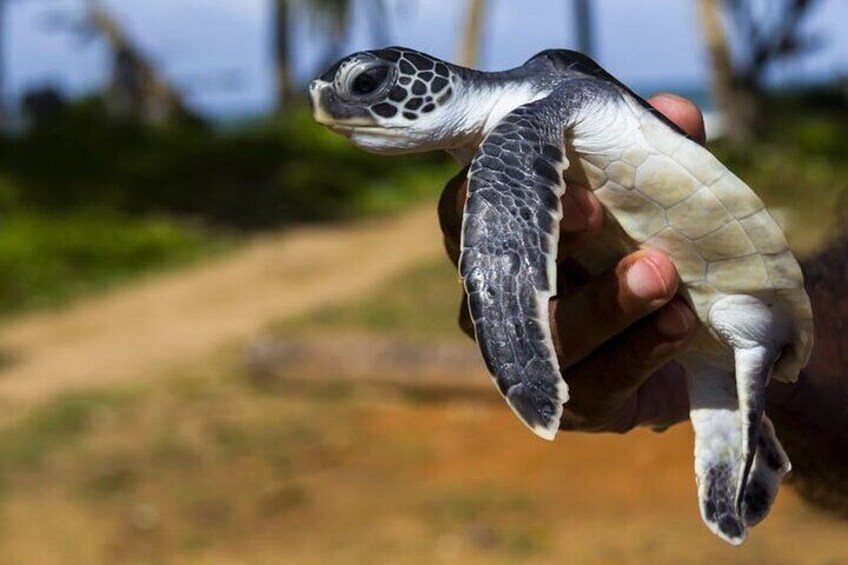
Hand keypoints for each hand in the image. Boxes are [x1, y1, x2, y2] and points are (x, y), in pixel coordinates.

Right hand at [438, 93, 705, 432]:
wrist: (688, 339)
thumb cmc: (640, 246)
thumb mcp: (648, 194)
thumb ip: (658, 153)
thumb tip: (675, 110)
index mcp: (500, 239)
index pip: (460, 212)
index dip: (482, 193)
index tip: (538, 171)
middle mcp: (497, 300)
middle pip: (502, 276)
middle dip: (551, 243)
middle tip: (593, 210)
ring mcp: (530, 356)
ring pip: (552, 335)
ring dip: (606, 303)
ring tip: (660, 274)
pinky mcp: (573, 403)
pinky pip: (599, 382)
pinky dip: (641, 350)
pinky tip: (678, 322)